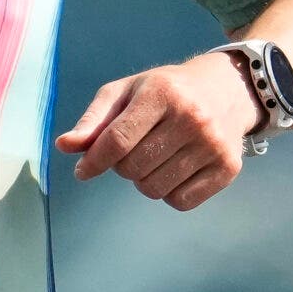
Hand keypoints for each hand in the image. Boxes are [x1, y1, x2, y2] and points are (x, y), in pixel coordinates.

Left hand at [55, 52, 263, 210]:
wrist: (227, 89)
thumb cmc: (167, 91)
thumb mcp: (127, 92)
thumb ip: (94, 120)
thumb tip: (65, 146)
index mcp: (162, 93)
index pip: (117, 140)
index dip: (94, 161)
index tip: (83, 171)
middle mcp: (192, 118)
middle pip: (133, 168)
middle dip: (123, 165)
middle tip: (135, 149)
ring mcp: (212, 145)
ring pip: (154, 189)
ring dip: (145, 180)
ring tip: (156, 157)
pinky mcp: (228, 168)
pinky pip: (181, 202)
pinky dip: (170, 193)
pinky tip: (176, 169)